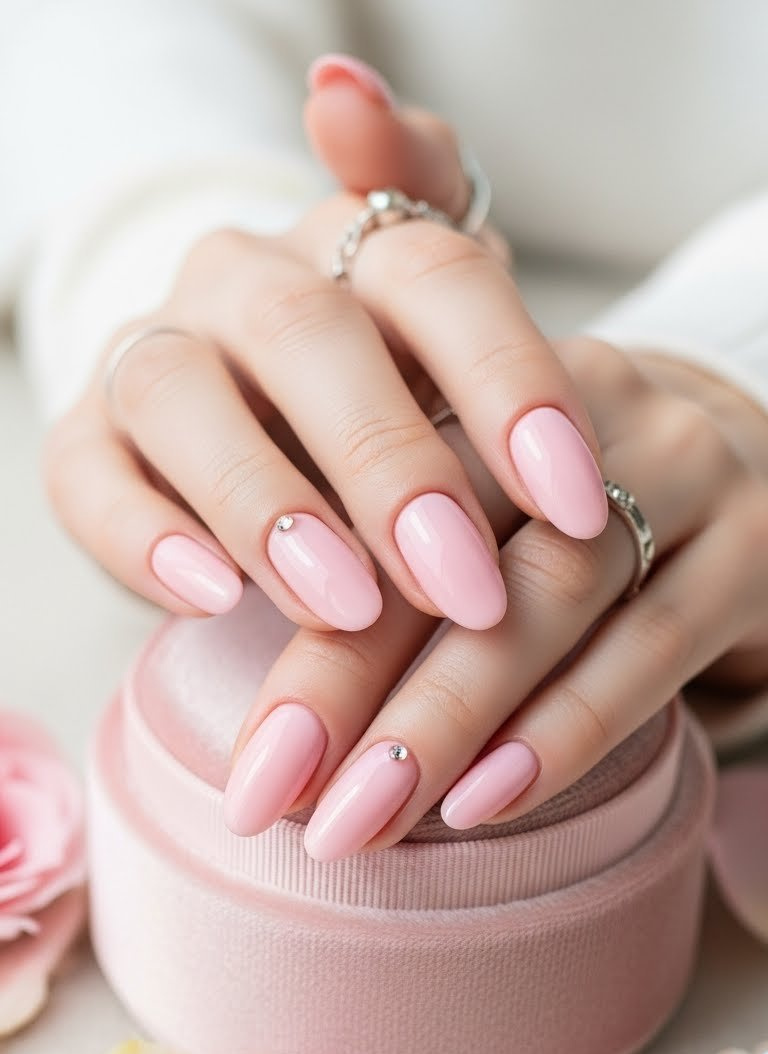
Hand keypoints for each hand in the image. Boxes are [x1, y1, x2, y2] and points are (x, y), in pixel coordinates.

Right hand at [43, 59, 605, 633]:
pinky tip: (214, 598)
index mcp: (352, 243)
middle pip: (307, 333)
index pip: (433, 273)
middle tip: (461, 581)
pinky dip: (147, 538)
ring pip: (181, 398)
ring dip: (267, 504)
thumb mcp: (452, 336)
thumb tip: (345, 102)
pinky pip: (89, 481)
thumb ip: (445, 242)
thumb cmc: (393, 394)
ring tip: (344, 605)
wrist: (269, 436)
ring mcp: (156, 357)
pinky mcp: (87, 445)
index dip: (508, 378)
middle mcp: (243, 283)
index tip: (575, 499)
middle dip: (391, 463)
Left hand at [224, 338, 767, 856]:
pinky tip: (487, 800)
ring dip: (446, 718)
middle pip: (449, 530)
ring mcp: (683, 467)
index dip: (300, 619)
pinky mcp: (757, 544)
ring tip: (363, 821)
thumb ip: (384, 552)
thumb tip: (270, 716)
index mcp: (483, 371)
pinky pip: (655, 641)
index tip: (248, 753)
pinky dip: (566, 727)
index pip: (369, 483)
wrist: (762, 463)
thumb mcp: (485, 492)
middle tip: (275, 795)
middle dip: (347, 674)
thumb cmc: (580, 508)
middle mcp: (583, 398)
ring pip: (550, 589)